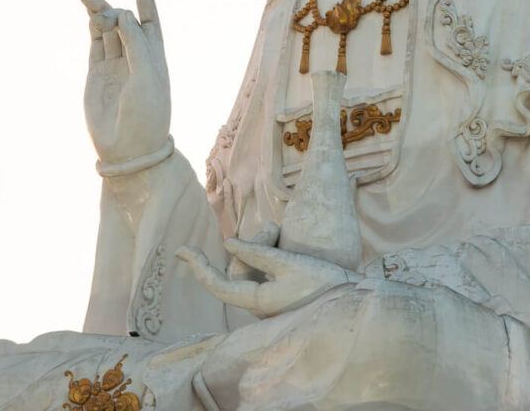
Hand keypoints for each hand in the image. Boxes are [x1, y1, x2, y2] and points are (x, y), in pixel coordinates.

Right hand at [79, 0, 169, 165]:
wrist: (129, 148)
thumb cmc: (147, 113)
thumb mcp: (147, 75)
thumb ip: (135, 43)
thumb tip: (123, 13)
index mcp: (154, 52)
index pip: (148, 14)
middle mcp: (135, 53)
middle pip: (123, 18)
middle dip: (111, 1)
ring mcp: (115, 62)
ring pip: (105, 27)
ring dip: (97, 8)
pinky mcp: (97, 72)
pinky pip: (94, 42)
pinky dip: (91, 25)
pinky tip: (89, 12)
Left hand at [176, 236, 359, 318]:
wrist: (349, 300)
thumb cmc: (321, 283)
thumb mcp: (289, 263)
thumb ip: (257, 253)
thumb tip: (227, 243)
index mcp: (257, 300)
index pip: (218, 285)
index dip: (198, 267)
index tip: (180, 250)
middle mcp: (256, 303)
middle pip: (238, 266)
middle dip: (250, 242)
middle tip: (273, 227)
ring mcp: (265, 298)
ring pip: (248, 264)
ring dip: (259, 243)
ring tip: (278, 230)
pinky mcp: (274, 292)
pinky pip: (259, 266)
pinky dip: (265, 250)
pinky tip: (278, 237)